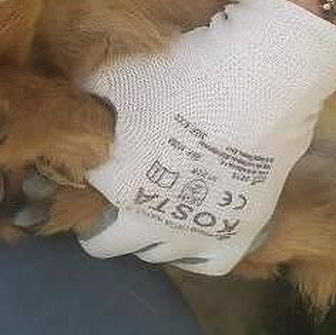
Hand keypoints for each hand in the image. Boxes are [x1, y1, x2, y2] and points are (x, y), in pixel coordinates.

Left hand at [76, 0, 335, 273]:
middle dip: (109, 219)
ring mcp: (192, 233)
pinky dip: (195, 251)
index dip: (90, 179)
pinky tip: (195, 224)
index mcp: (113, 183)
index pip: (82, 198)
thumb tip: (76, 100)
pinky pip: (206, 263)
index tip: (102, 164)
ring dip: (152, 232)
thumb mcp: (118, 73)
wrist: (259, 78)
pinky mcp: (235, 234)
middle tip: (127, 185)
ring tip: (164, 199)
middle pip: (110, 242)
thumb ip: (88, 95)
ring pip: (157, 252)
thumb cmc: (184, 70)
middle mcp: (146, 221)